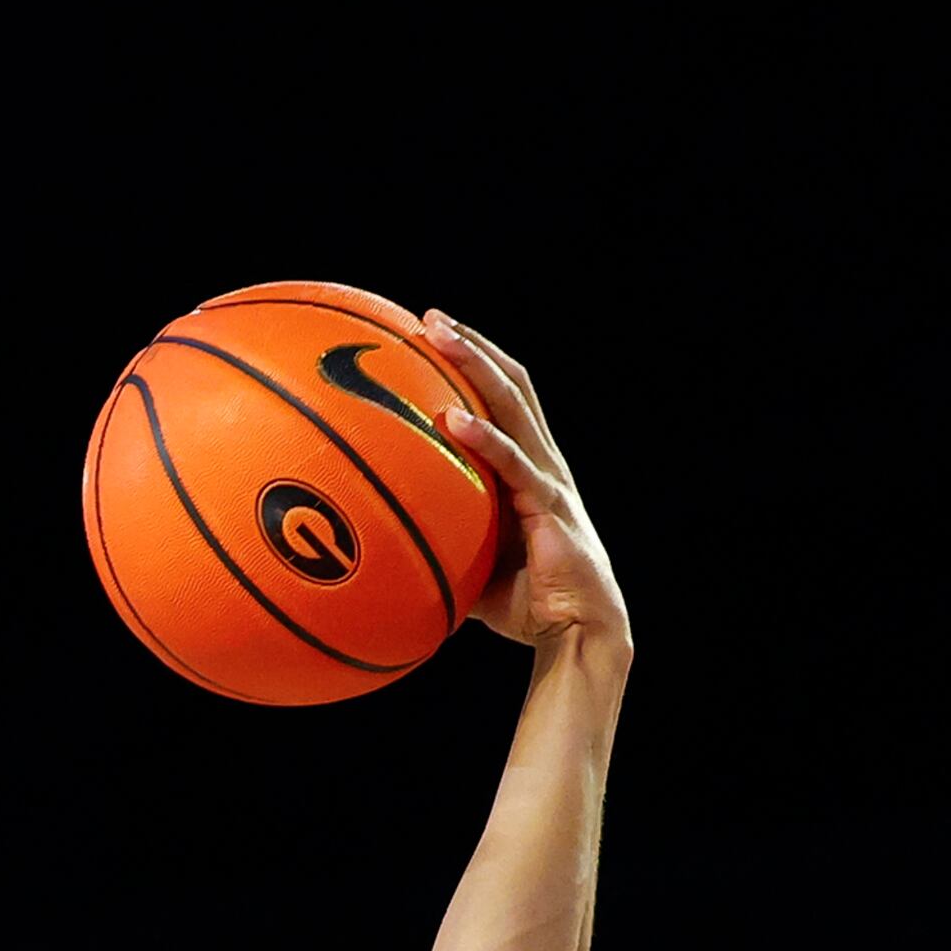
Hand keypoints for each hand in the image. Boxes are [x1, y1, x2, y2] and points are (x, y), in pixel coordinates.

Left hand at [425, 311, 629, 651]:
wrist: (577, 633)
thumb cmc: (524, 603)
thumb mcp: (468, 562)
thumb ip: (434, 541)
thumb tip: (373, 548)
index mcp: (526, 467)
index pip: (501, 399)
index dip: (472, 364)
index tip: (429, 337)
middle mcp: (541, 461)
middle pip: (508, 385)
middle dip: (470, 346)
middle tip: (427, 317)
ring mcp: (548, 478)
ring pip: (512, 405)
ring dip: (474, 365)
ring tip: (438, 335)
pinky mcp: (550, 505)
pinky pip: (512, 464)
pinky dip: (483, 439)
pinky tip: (450, 420)